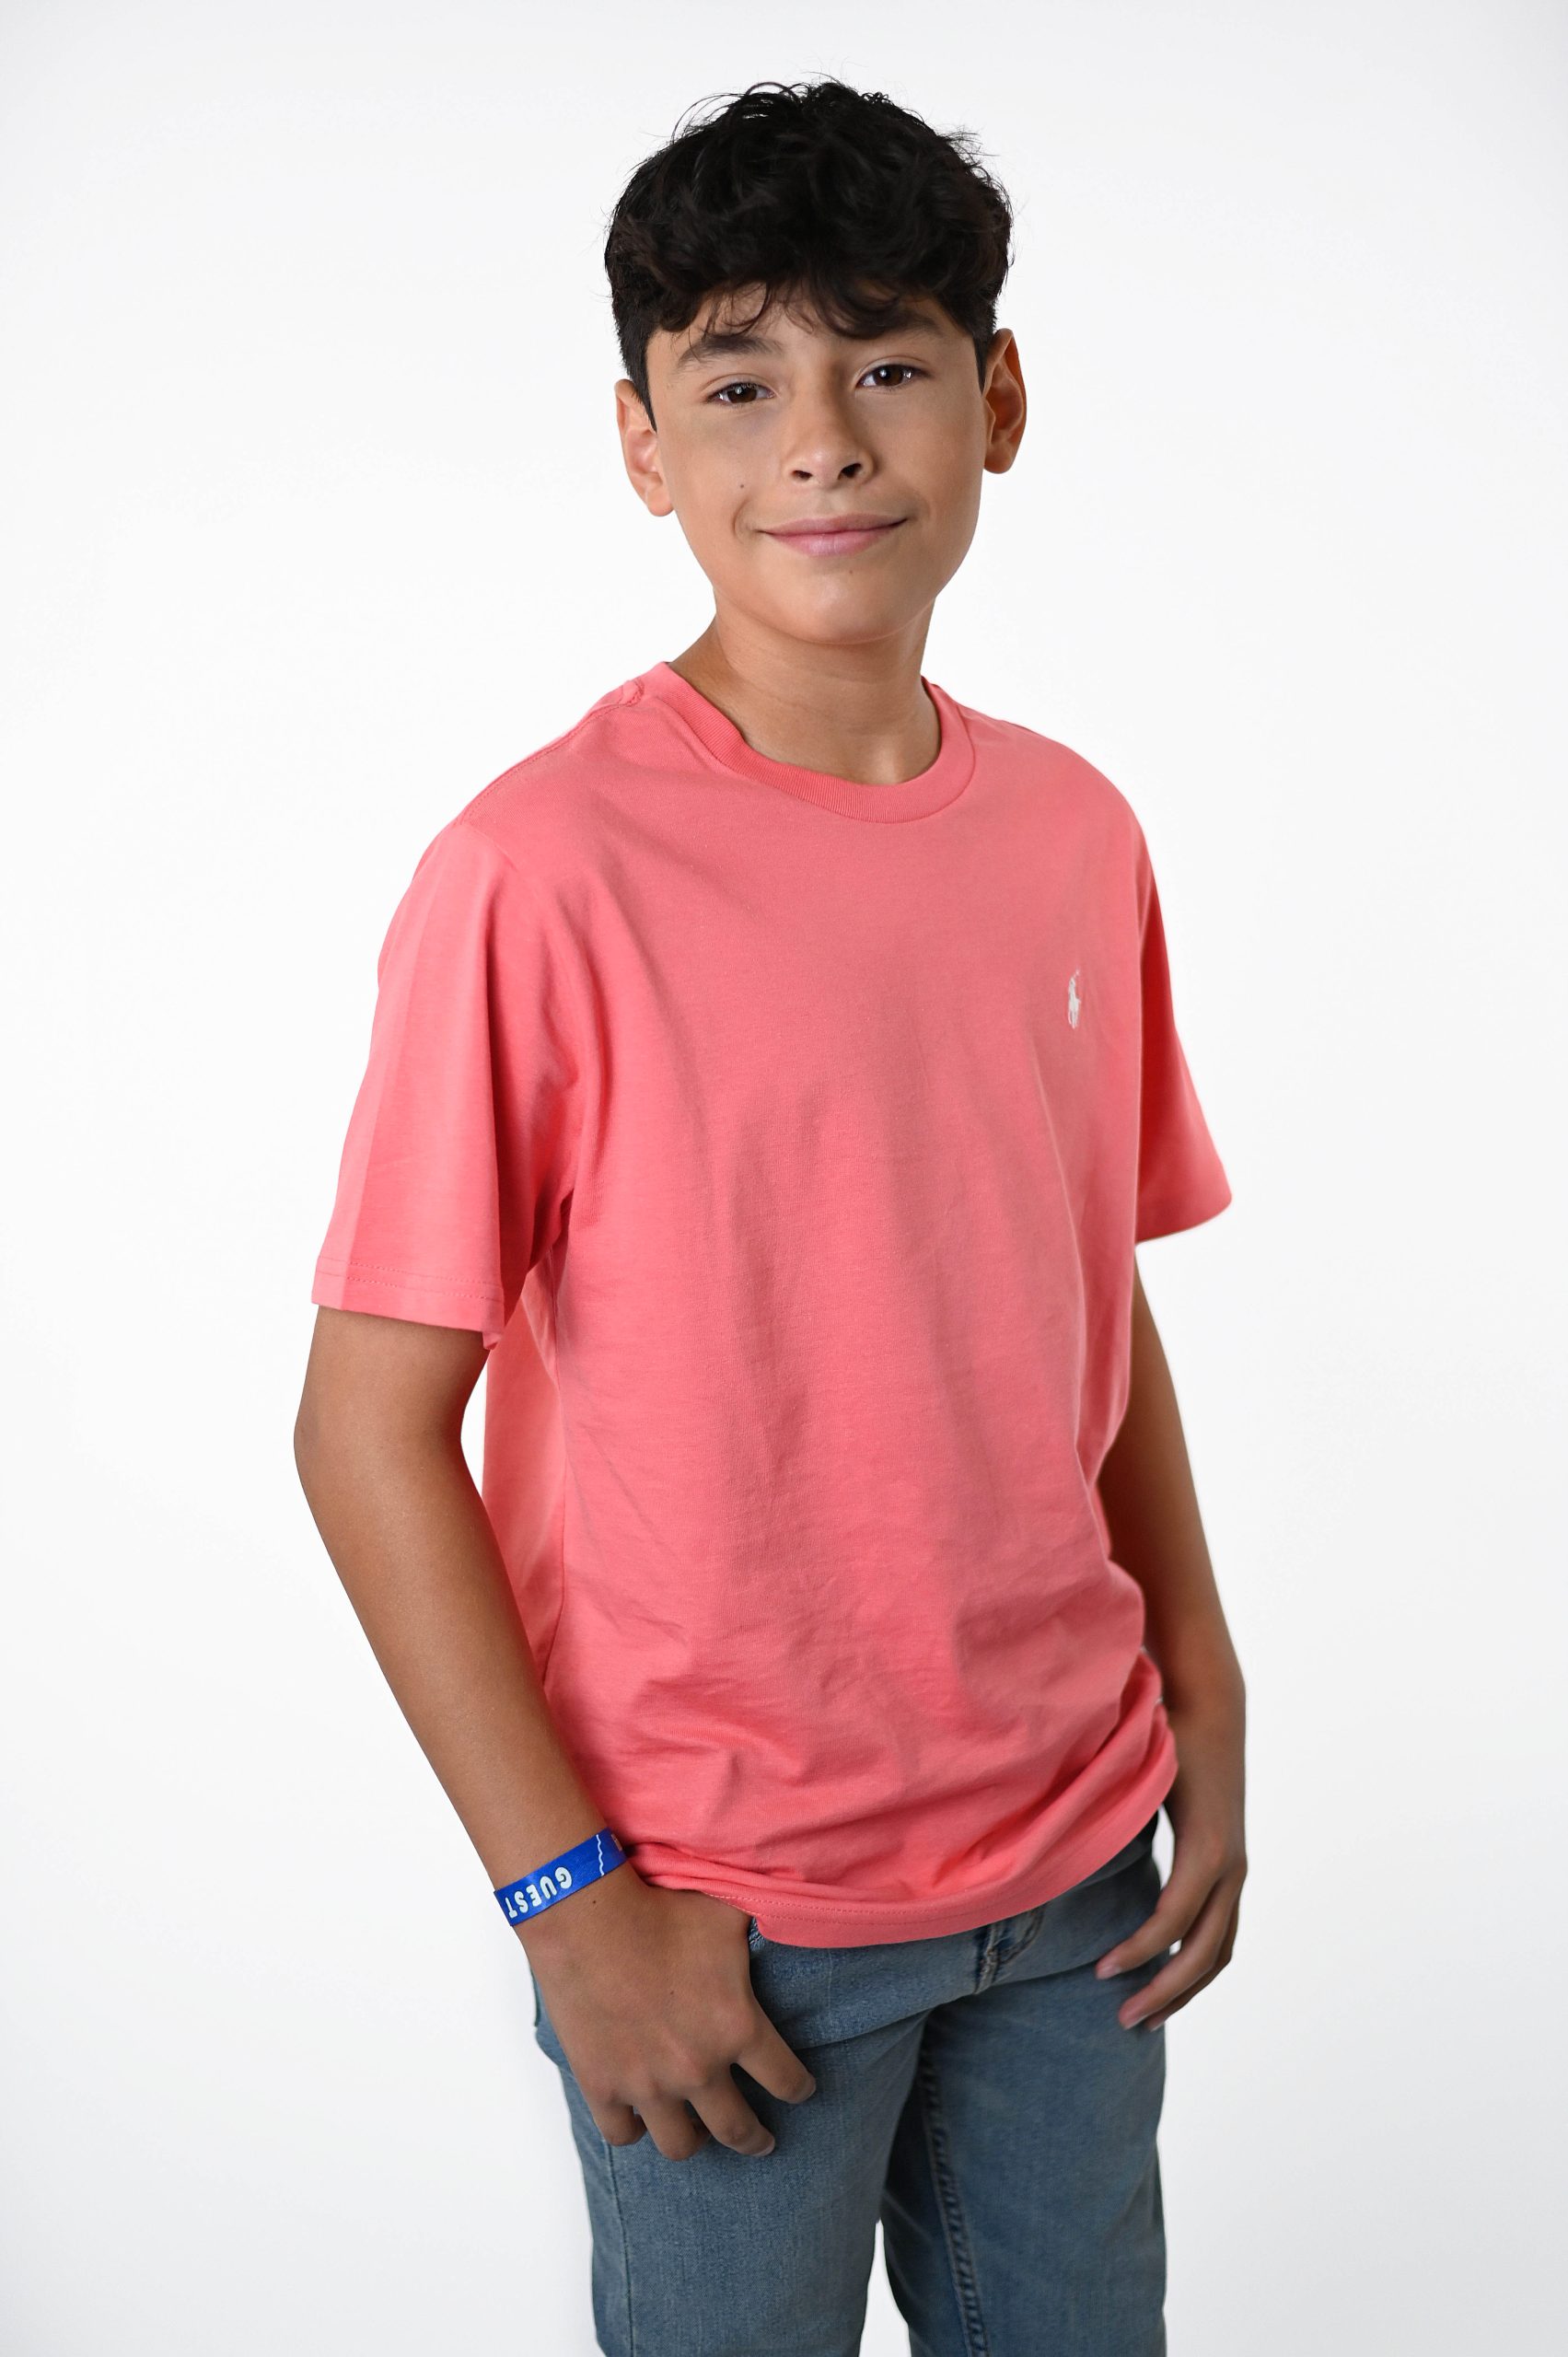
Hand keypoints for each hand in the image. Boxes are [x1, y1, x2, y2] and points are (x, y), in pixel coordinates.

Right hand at [521, 1868, 817, 2159]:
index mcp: (736, 2027)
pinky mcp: (602, 2086)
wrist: (587, 1917)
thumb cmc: (659, 1909)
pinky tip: (641, 2118)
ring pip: (681, 2146)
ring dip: (696, 2140)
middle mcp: (697, 2067)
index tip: (802, 2091)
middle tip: (763, 2141)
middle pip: (739, 2130)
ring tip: (699, 2131)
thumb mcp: (727, 1914)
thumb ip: (764, 1926)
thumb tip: (793, 1916)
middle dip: (757, 2139)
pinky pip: (623, 2134)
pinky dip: (634, 2129)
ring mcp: (647, 2084)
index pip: (787, 2080)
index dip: (800, 2089)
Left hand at [1092, 1687, 1246, 2030]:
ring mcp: (1237, 1870)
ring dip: (1184, 1989)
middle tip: (1120, 2019)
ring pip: (1220, 1951)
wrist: (1211, 1707)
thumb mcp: (1139, 1771)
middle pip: (1204, 1952)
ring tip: (1142, 2015)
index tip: (1098, 1972)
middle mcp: (1231, 1866)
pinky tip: (1163, 1978)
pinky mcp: (1233, 1869)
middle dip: (1164, 1992)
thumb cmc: (1165, 1735)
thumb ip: (1108, 1807)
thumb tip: (1053, 1839)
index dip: (1138, 1952)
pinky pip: (1222, 1934)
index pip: (1174, 1921)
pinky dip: (1197, 1965)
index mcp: (1207, 1848)